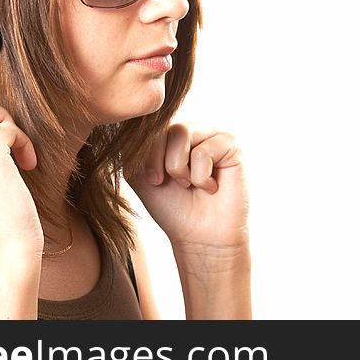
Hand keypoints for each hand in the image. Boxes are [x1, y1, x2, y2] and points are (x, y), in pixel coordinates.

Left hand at [127, 122, 248, 251]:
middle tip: (179, 185)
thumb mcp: (139, 174)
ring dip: (181, 170)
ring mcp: (212, 132)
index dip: (146, 157)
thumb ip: (133, 146)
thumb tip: (128, 123)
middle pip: (165, 128)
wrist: (200, 236)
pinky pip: (203, 152)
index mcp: (168, 132)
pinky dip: (201, 178)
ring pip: (182, 134)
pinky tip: (211, 187)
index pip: (148, 126)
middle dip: (164, 164)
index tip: (154, 181)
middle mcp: (190, 127)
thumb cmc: (172, 207)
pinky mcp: (231, 144)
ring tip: (192, 184)